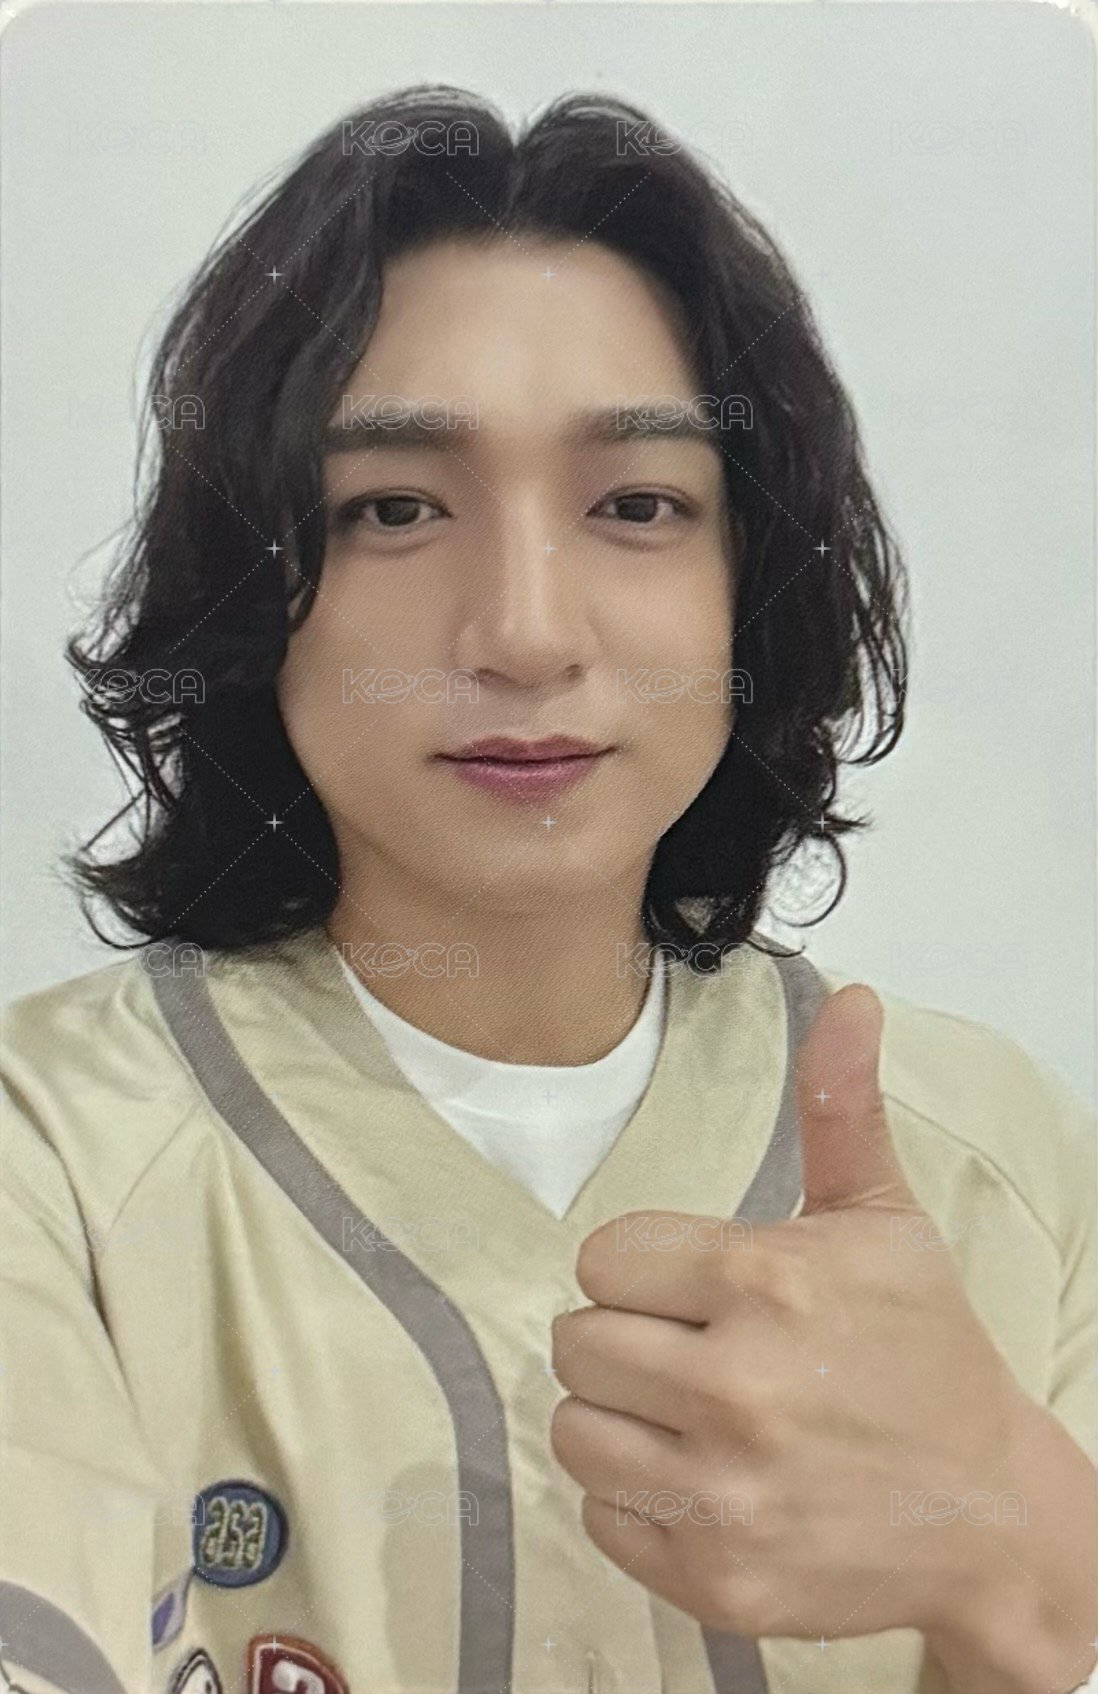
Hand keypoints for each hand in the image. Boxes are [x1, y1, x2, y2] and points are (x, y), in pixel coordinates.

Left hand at [549, 985, 1097, 1690]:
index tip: (697, 1291)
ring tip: (691, 1416)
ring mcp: (724, 1495)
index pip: (604, 1258)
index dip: (644, 1271)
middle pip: (575, 1342)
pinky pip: (602, 1517)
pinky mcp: (715, 1580)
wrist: (989, 1512)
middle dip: (624, 1340)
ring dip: (622, 1419)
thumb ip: (842, 1107)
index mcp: (766, 1283)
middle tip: (690, 1352)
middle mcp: (737, 1390)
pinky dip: (640, 1501)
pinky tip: (707, 1480)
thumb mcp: (885, 1220)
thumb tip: (850, 1001)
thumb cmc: (925, 1354)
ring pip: (575, 1431)